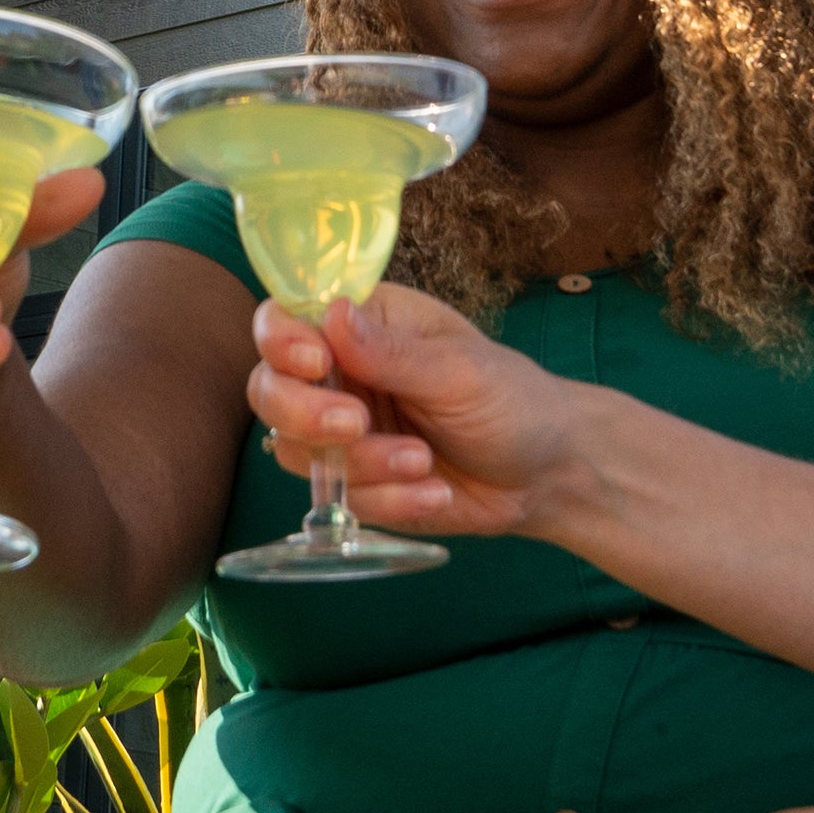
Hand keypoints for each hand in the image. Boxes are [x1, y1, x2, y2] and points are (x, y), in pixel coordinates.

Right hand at [248, 282, 579, 533]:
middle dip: (306, 413)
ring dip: (360, 464)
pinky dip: (387, 499)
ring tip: (422, 462)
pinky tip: (436, 493)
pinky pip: (339, 499)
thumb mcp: (458, 371)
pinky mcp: (356, 484)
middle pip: (270, 390)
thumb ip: (391, 353)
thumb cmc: (509, 399)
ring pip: (296, 451)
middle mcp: (341, 374)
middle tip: (358, 425)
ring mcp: (342, 434)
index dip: (283, 340)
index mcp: (365, 323)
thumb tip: (331, 313)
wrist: (543, 475)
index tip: (316, 362)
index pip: (287, 319)